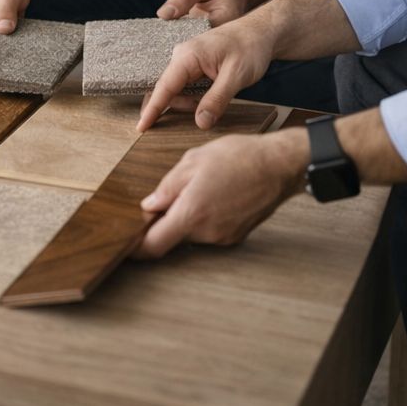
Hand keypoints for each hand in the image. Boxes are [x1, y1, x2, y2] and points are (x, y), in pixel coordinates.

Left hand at [134, 130, 306, 256]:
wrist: (280, 165)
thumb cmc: (239, 157)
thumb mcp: (193, 161)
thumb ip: (168, 186)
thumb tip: (149, 205)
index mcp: (192, 213)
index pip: (154, 245)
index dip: (136, 248)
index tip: (125, 243)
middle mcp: (208, 232)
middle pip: (173, 237)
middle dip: (165, 220)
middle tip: (168, 196)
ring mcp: (224, 237)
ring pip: (192, 233)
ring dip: (187, 216)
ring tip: (200, 187)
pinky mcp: (236, 235)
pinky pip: (210, 231)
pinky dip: (204, 217)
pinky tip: (215, 194)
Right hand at [137, 19, 274, 131]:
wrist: (261, 32)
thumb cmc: (250, 48)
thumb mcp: (236, 76)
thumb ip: (217, 100)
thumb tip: (200, 123)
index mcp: (188, 55)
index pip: (164, 86)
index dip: (152, 109)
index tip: (141, 127)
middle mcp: (182, 55)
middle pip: (167, 89)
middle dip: (177, 106)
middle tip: (204, 113)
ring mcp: (187, 59)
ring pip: (177, 89)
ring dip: (189, 102)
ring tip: (216, 99)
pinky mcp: (194, 63)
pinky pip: (185, 84)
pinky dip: (193, 95)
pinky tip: (210, 95)